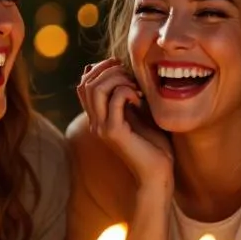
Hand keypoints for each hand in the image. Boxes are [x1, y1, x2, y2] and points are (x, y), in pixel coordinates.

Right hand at [77, 58, 172, 183]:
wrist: (157, 173)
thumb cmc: (153, 145)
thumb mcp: (139, 113)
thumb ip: (128, 97)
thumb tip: (124, 72)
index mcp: (98, 118)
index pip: (83, 85)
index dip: (99, 69)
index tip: (120, 66)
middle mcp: (95, 122)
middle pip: (86, 83)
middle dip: (108, 70)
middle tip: (129, 74)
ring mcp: (102, 128)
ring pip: (96, 89)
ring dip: (117, 78)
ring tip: (134, 85)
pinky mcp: (114, 133)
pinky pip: (115, 99)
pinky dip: (128, 91)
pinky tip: (140, 99)